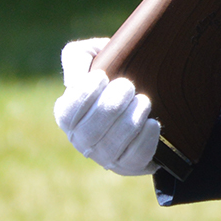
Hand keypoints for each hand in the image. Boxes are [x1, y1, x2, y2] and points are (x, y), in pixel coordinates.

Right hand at [53, 39, 161, 175]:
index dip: (84, 95)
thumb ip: (77, 57)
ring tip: (143, 101)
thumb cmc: (116, 70)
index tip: (102, 76)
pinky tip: (152, 123)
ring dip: (130, 121)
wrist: (150, 90)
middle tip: (128, 86)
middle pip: (91, 132)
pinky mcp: (129, 165)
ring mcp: (105, 156)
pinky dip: (145, 140)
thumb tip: (72, 82)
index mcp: (68, 115)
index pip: (67, 112)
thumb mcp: (95, 55)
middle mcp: (82, 140)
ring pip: (113, 146)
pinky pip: (135, 158)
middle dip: (111, 107)